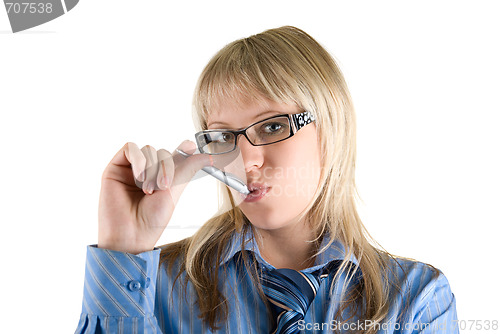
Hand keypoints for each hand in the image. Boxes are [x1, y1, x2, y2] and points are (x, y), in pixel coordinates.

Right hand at [97, 140, 211, 253]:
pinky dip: (138, 159)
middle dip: (166, 168)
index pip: (174, 156)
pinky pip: (130, 148)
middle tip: (162, 187)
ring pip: (148, 150)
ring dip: (151, 168)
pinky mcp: (115, 167)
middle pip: (162, 152)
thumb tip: (208, 156)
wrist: (131, 234)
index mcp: (163, 178)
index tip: (191, 148)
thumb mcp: (175, 192)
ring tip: (147, 189)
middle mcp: (147, 172)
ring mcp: (131, 169)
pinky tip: (139, 176)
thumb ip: (188, 169)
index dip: (183, 149)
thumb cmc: (152, 220)